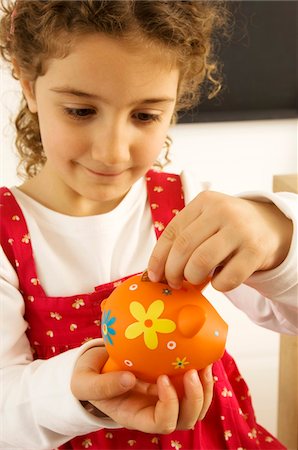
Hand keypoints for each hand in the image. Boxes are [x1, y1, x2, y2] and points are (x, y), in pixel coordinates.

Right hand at [71, 347, 212, 432]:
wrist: (96, 367)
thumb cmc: (90, 379)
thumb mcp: (86, 383)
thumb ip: (102, 386)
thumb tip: (129, 379)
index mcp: (136, 416)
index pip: (161, 423)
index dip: (168, 405)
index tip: (162, 378)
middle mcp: (155, 411)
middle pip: (185, 420)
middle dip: (194, 399)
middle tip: (191, 371)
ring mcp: (166, 398)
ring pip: (196, 408)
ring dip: (204, 390)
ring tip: (204, 366)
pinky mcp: (172, 383)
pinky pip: (195, 389)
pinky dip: (203, 378)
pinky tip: (202, 359)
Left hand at [148, 191, 292, 291]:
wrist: (270, 225)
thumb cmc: (228, 228)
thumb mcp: (208, 220)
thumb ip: (186, 237)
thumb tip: (158, 271)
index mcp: (204, 201)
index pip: (172, 231)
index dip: (158, 257)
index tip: (153, 275)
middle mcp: (222, 211)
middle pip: (184, 246)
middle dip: (172, 271)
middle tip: (173, 282)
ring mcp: (240, 230)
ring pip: (202, 261)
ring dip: (193, 277)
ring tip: (195, 279)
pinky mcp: (256, 251)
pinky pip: (227, 277)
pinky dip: (218, 285)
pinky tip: (218, 280)